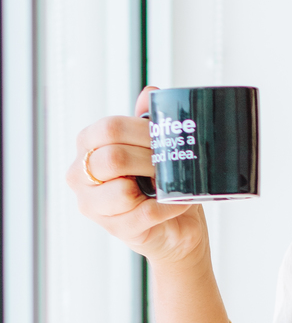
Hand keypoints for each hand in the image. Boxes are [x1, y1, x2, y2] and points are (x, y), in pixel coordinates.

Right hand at [67, 86, 207, 268]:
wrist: (177, 225)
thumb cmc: (160, 182)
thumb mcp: (154, 146)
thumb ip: (147, 119)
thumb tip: (149, 93)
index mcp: (87, 146)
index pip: (108, 129)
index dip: (141, 130)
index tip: (164, 135)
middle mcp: (80, 175)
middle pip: (113, 158)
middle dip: (149, 158)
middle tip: (170, 160)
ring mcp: (93, 206)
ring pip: (122, 191)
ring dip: (157, 184)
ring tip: (171, 182)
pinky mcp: (115, 229)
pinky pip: (144, 214)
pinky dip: (168, 206)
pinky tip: (179, 202)